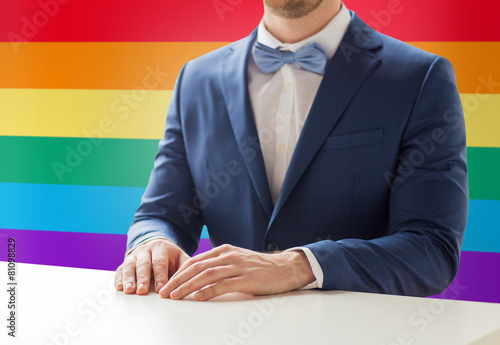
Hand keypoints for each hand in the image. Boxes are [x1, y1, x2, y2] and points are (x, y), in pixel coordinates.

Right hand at [114, 239, 189, 294]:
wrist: (158, 246)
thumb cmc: (171, 257)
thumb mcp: (181, 258)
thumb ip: (185, 268)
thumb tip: (189, 281)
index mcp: (161, 248)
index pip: (160, 262)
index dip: (160, 275)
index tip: (161, 289)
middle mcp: (146, 250)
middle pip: (143, 263)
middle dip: (143, 278)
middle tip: (142, 291)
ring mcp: (134, 255)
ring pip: (130, 265)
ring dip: (129, 278)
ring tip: (129, 290)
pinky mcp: (126, 262)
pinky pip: (120, 269)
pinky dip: (119, 278)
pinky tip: (119, 287)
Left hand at [159, 244, 314, 300]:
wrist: (286, 268)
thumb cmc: (261, 268)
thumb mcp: (237, 261)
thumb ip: (220, 265)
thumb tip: (199, 277)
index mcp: (224, 251)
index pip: (195, 261)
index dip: (179, 273)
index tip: (167, 284)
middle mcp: (228, 256)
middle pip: (197, 268)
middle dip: (178, 280)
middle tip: (164, 292)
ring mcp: (237, 266)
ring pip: (206, 275)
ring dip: (188, 286)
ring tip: (175, 296)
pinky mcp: (246, 279)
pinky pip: (223, 285)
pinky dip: (208, 291)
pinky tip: (197, 297)